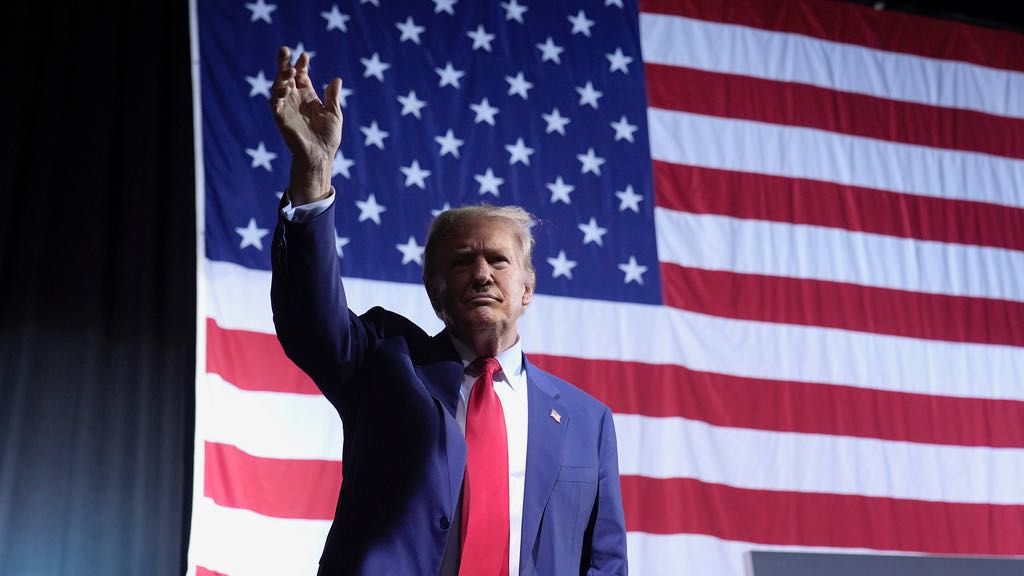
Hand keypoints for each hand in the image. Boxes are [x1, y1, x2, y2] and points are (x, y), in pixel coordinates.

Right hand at [270, 46, 342, 204]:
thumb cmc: (328, 138)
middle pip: (286, 77)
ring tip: (289, 69)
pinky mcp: (281, 118)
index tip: (304, 56)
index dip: (301, 65)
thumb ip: (332, 97)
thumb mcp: (334, 114)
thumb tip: (336, 79)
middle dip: (284, 63)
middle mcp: (295, 100)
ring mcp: (287, 108)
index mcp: (308, 97)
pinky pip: (276, 103)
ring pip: (279, 87)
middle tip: (284, 50)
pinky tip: (285, 87)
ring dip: (281, 77)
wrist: (320, 156)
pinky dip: (278, 94)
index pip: (301, 76)